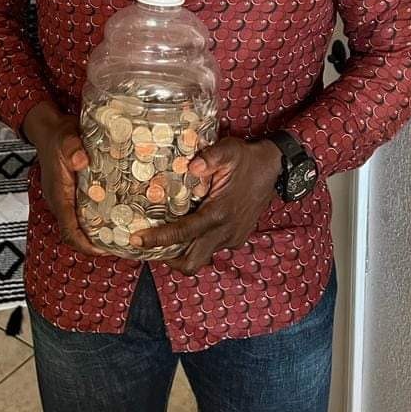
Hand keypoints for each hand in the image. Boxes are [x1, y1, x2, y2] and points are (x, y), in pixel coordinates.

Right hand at [23, 101, 107, 257]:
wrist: (50, 129)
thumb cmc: (57, 135)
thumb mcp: (66, 138)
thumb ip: (72, 149)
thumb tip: (81, 161)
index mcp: (58, 195)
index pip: (69, 230)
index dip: (85, 244)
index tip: (104, 250)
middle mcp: (62, 201)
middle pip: (76, 232)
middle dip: (96, 242)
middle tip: (121, 244)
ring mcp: (67, 198)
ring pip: (81, 223)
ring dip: (99, 231)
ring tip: (123, 233)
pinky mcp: (73, 192)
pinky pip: (85, 211)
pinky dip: (100, 216)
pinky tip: (118, 212)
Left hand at [129, 137, 282, 274]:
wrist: (273, 168)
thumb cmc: (246, 158)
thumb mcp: (229, 150)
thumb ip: (211, 157)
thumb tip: (192, 165)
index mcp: (219, 213)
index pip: (184, 233)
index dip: (159, 238)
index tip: (137, 239)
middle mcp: (225, 231)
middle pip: (191, 261)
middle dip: (167, 258)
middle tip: (148, 244)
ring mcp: (232, 238)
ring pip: (201, 257)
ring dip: (181, 253)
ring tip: (162, 238)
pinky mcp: (236, 238)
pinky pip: (211, 248)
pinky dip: (195, 244)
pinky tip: (186, 227)